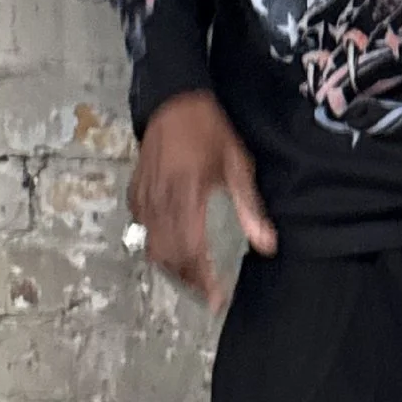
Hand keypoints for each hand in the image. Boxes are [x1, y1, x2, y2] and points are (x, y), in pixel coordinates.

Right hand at [130, 89, 276, 310]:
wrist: (173, 100)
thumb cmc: (209, 130)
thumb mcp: (237, 165)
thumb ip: (249, 208)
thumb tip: (266, 245)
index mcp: (188, 195)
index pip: (193, 251)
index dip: (204, 280)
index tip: (216, 300)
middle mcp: (162, 201)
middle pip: (169, 257)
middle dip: (188, 280)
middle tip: (208, 292)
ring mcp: (144, 198)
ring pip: (152, 247)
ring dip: (172, 268)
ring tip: (192, 277)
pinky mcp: (135, 193)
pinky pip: (142, 230)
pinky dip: (156, 245)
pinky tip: (172, 247)